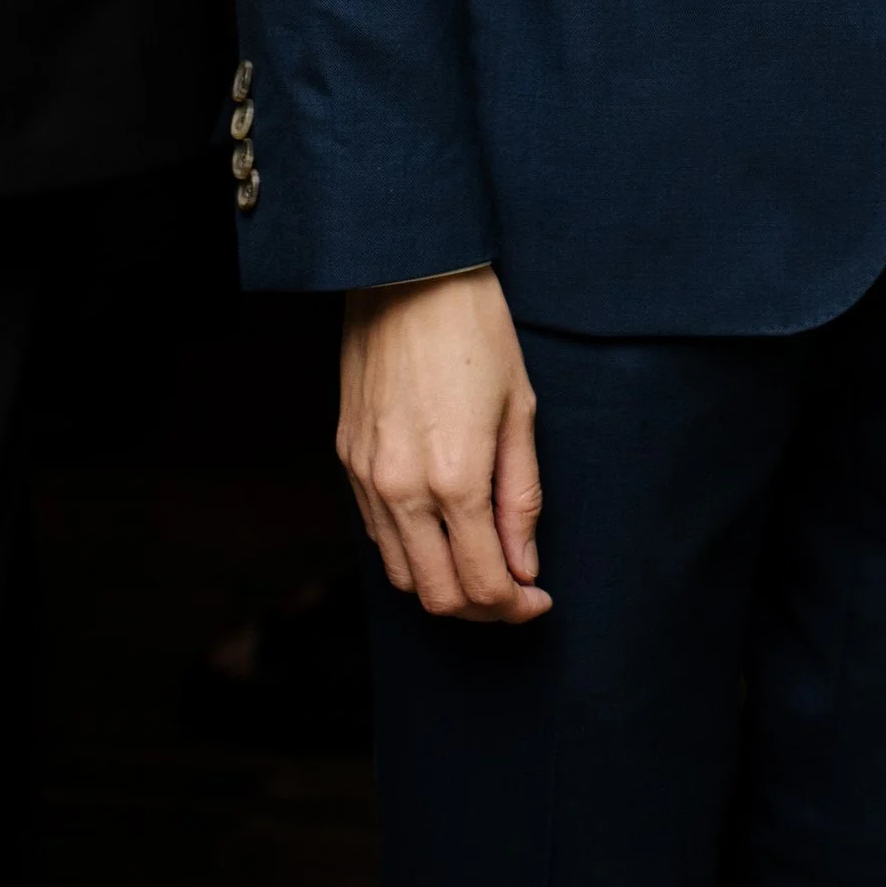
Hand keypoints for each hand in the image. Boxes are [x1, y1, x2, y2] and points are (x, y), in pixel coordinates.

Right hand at [338, 267, 549, 623]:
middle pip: (436, 596)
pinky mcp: (347, 460)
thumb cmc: (477, 334)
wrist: (411, 277)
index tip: (538, 599)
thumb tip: (524, 565)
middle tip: (514, 593)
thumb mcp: (519, 411)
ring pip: (400, 573)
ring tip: (480, 565)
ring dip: (442, 585)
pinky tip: (441, 530)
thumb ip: (521, 497)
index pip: (483, 582)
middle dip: (480, 609)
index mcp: (456, 479)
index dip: (515, 605)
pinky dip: (410, 549)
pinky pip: (376, 533)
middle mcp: (402, 490)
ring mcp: (367, 478)